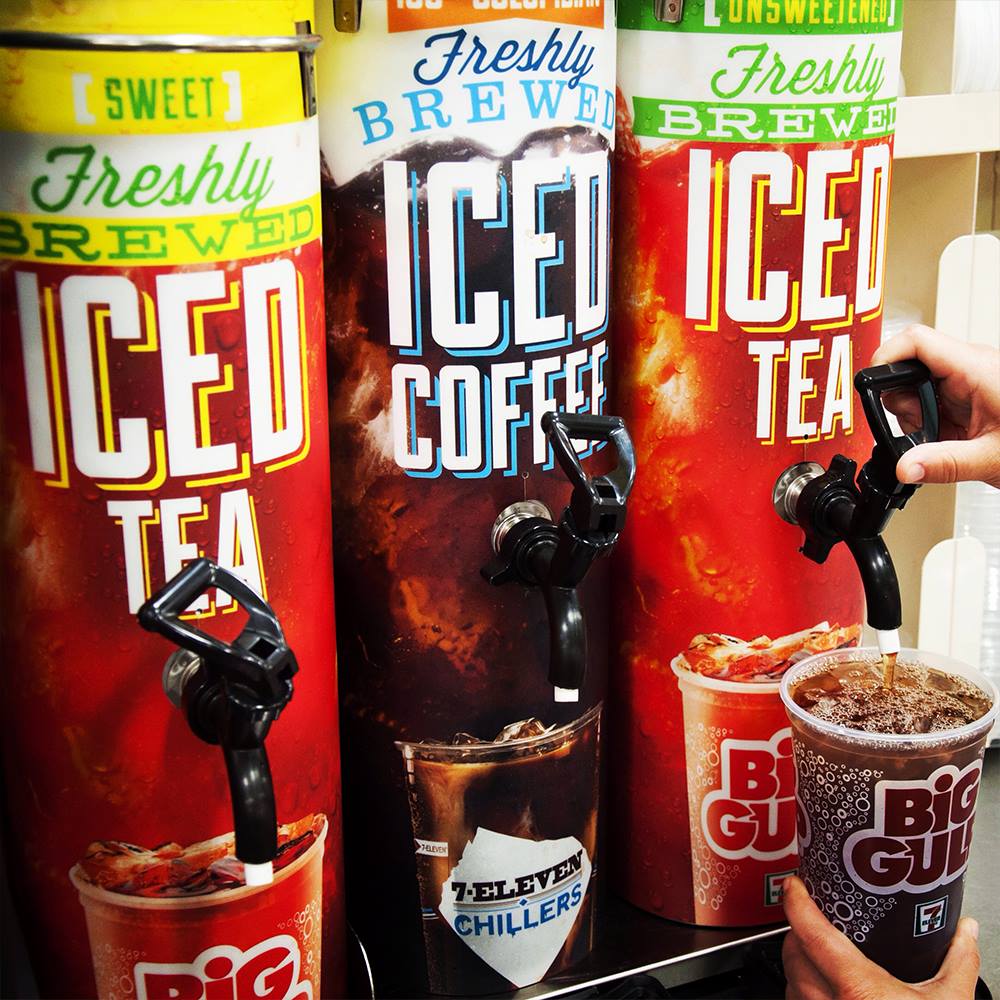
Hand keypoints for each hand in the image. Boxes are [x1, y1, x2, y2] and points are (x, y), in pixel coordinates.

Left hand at [781, 875, 979, 999]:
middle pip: (793, 955)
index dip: (796, 902)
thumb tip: (965, 930)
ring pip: (790, 985)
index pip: (810, 933)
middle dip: (798, 933)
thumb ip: (957, 961)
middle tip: (812, 919)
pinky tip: (821, 991)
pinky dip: (803, 995)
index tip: (795, 885)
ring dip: (798, 966)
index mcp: (858, 989)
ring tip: (816, 953)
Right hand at [872, 326, 999, 487]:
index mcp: (976, 369)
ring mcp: (969, 380)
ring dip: (913, 413)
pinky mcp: (969, 396)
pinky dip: (928, 421)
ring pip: (917, 384)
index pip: (915, 341)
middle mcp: (971, 368)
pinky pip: (932, 400)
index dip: (884, 358)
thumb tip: (902, 467)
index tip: (870, 385)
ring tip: (935, 436)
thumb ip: (943, 464)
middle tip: (912, 427)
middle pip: (909, 365)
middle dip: (898, 399)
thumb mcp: (992, 459)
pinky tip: (944, 436)